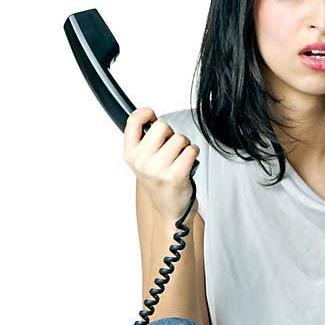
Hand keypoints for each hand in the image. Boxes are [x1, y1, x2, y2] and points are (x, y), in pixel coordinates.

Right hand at [123, 107, 199, 223]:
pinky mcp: (175, 176)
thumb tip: (149, 115)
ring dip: (184, 146)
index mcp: (130, 155)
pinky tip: (187, 165)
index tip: (152, 116)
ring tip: (179, 160)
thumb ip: (144, 141)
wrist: (169, 211)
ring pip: (179, 138)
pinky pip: (191, 150)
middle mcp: (141, 162)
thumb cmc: (160, 184)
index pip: (133, 121)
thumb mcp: (143, 162)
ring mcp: (157, 170)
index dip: (146, 113)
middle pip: (161, 126)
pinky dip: (193, 154)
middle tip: (171, 149)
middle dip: (171, 134)